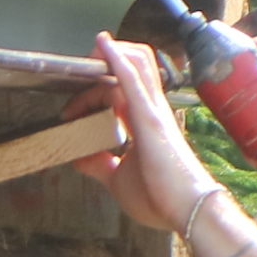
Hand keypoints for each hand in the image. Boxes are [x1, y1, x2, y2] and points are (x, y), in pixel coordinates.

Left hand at [73, 35, 217, 233]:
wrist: (185, 211)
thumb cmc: (160, 198)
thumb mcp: (118, 180)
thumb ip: (100, 166)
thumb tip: (80, 158)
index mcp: (145, 123)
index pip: (120, 90)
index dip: (92, 93)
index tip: (71, 113)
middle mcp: (151, 111)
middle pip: (132, 67)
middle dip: (105, 61)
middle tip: (79, 74)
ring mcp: (152, 111)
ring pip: (136, 63)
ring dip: (113, 52)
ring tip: (93, 48)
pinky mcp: (149, 117)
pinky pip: (132, 79)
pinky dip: (117, 60)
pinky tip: (103, 45)